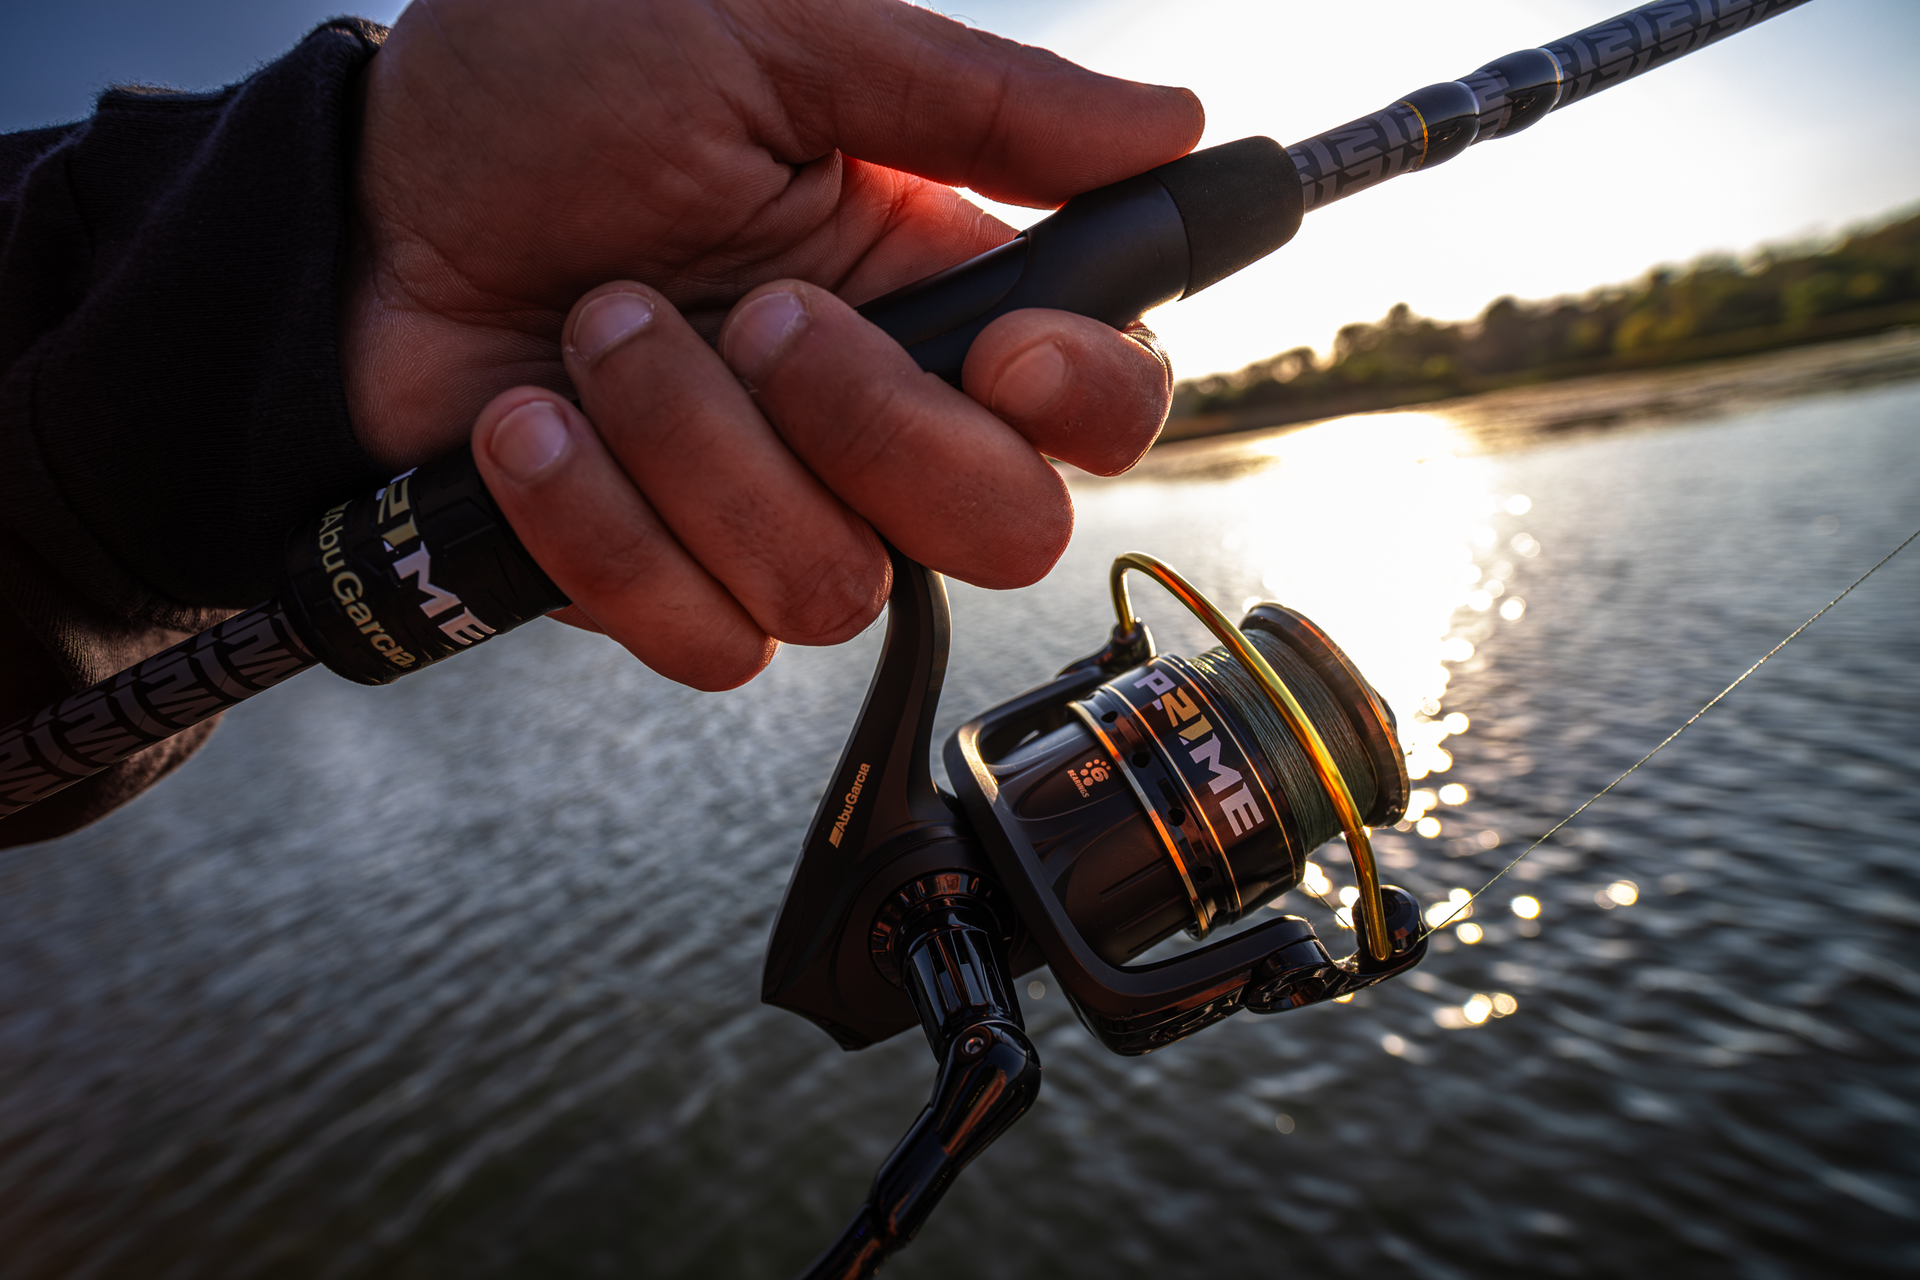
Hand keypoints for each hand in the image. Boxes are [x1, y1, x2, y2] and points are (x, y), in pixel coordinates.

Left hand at [344, 0, 1200, 687]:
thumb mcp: (769, 36)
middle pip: (1002, 531)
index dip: (1084, 403)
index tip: (1002, 347)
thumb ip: (976, 98)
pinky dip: (604, 527)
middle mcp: (872, 419)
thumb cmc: (545, 94)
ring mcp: (770, 513)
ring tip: (595, 328)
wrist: (346, 218)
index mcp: (931, 287)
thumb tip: (1170, 123)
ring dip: (694, 444)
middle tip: (761, 316)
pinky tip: (533, 428)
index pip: (1100, 404)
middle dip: (874, 432)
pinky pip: (705, 638)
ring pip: (835, 587)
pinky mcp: (667, 586)